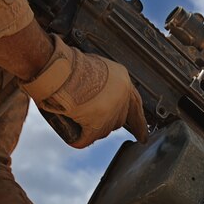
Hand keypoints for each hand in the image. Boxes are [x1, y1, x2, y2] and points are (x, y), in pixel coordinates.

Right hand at [21, 35, 147, 147]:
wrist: (60, 69)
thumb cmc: (70, 63)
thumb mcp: (95, 65)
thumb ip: (102, 79)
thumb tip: (95, 88)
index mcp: (123, 81)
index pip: (135, 105)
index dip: (139, 122)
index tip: (143, 135)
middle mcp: (121, 97)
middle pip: (119, 119)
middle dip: (107, 122)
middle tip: (96, 123)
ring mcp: (111, 112)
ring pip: (104, 130)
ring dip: (93, 130)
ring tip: (79, 122)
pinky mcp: (96, 124)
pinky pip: (88, 138)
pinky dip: (79, 139)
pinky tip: (75, 140)